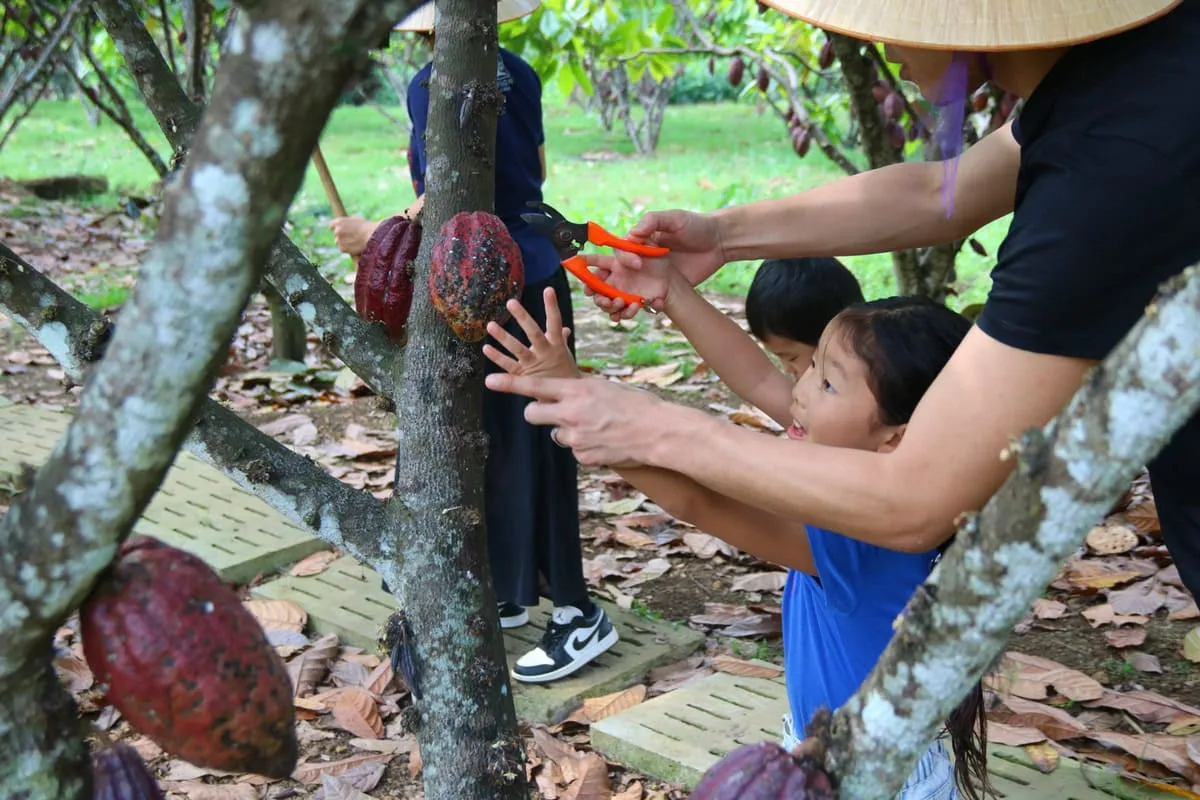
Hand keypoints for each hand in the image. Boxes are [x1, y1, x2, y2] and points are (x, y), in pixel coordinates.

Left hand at [328, 215, 378, 257]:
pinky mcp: (342, 248)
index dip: (336, 228)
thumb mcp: (355, 219)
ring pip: (338, 242)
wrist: (372, 236)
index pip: (331, 226)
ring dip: (344, 242)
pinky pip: (342, 249)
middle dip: (341, 235)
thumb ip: (347, 222)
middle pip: (336, 234)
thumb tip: (344, 224)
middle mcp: (337, 230)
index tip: (341, 230)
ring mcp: (339, 240)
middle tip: (351, 236)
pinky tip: (355, 246)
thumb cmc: (366, 226)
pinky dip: (347, 249)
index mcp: (339, 221)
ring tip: (354, 242)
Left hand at [482, 287, 580, 378]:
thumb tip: (564, 328)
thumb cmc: (565, 374)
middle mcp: (544, 353)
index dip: (552, 306)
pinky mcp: (523, 377)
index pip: (555, 322)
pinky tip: (486, 348)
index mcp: (556, 345)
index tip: (548, 290)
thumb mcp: (565, 355)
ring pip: (517, 349)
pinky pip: (508, 365)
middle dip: (522, 317)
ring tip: (490, 325)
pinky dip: (496, 357)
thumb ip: (561, 340)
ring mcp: (533, 365)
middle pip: (533, 333)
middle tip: (511, 302)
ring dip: (503, 337)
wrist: (566, 400)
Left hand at [484, 371, 672, 466]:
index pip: (535, 385)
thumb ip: (581, 390)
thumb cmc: (637, 405)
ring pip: (556, 435)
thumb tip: (566, 392)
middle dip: (536, 413)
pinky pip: (575, 451)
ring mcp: (576, 437)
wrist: (657, 432)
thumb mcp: (605, 387)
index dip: (509, 384)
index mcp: (577, 390)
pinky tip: (605, 442)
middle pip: (532, 414)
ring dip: (567, 432)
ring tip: (595, 428)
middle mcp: (571, 413)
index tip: (489, 381)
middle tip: (550, 413)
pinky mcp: (583, 456)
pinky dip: (585, 447)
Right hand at [584, 209, 727, 320]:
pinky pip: (644, 302)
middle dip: (603, 287)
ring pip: (624, 293)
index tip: (638, 264)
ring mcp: (650, 278)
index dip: (622, 260)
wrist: (719, 243)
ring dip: (617, 303)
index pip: (619, 253)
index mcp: (639, 243)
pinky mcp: (661, 291)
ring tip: (622, 308)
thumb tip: (632, 233)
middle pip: (613, 277)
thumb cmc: (696, 226)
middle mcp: (640, 261)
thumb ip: (653, 222)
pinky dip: (638, 309)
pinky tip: (644, 309)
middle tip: (608, 296)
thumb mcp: (675, 218)